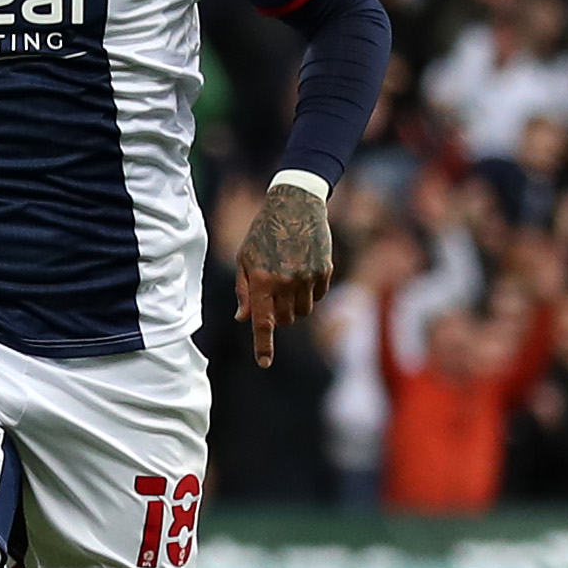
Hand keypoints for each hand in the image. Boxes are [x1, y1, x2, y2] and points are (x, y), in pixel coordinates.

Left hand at [234, 180, 333, 365]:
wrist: (295, 204)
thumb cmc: (263, 232)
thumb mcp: (245, 258)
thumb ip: (244, 290)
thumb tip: (243, 318)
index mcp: (262, 280)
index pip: (263, 322)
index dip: (263, 345)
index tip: (264, 363)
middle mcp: (286, 282)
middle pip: (286, 320)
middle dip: (279, 314)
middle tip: (274, 293)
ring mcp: (308, 277)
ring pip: (303, 311)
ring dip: (295, 304)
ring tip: (288, 278)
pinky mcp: (325, 271)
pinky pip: (318, 297)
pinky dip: (310, 292)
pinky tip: (303, 270)